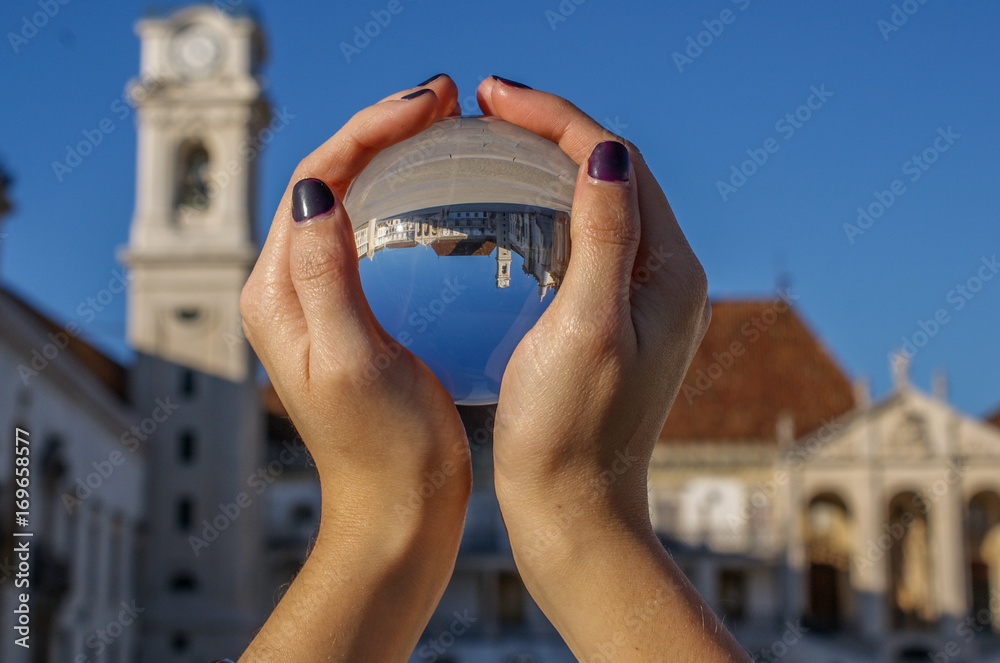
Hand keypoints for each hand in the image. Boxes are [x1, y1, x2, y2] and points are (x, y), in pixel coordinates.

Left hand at [239, 76, 470, 661]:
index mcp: (278, 292)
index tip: (431, 104)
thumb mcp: (351, 362)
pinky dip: (407, 200)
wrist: (397, 514)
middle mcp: (290, 288)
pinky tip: (444, 195)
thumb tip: (314, 191)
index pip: (316, 179)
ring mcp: (322, 302)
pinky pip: (376, 236)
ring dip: (394, 157)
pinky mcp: (356, 317)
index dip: (371, 129)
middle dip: (382, 130)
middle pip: (329, 179)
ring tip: (446, 130)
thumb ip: (325, 277)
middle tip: (445, 101)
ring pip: (353, 201)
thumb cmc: (382, 451)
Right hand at [479, 78, 748, 660]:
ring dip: (547, 167)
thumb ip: (603, 237)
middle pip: (612, 174)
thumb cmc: (571, 433)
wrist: (574, 512)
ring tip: (489, 147)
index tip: (493, 95)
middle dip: (551, 131)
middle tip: (485, 111)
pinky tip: (501, 216)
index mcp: (668, 272)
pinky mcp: (612, 323)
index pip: (618, 161)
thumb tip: (605, 150)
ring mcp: (639, 301)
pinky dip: (543, 213)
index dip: (556, 117)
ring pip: (595, 204)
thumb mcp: (586, 330)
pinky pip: (582, 243)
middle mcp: (664, 278)